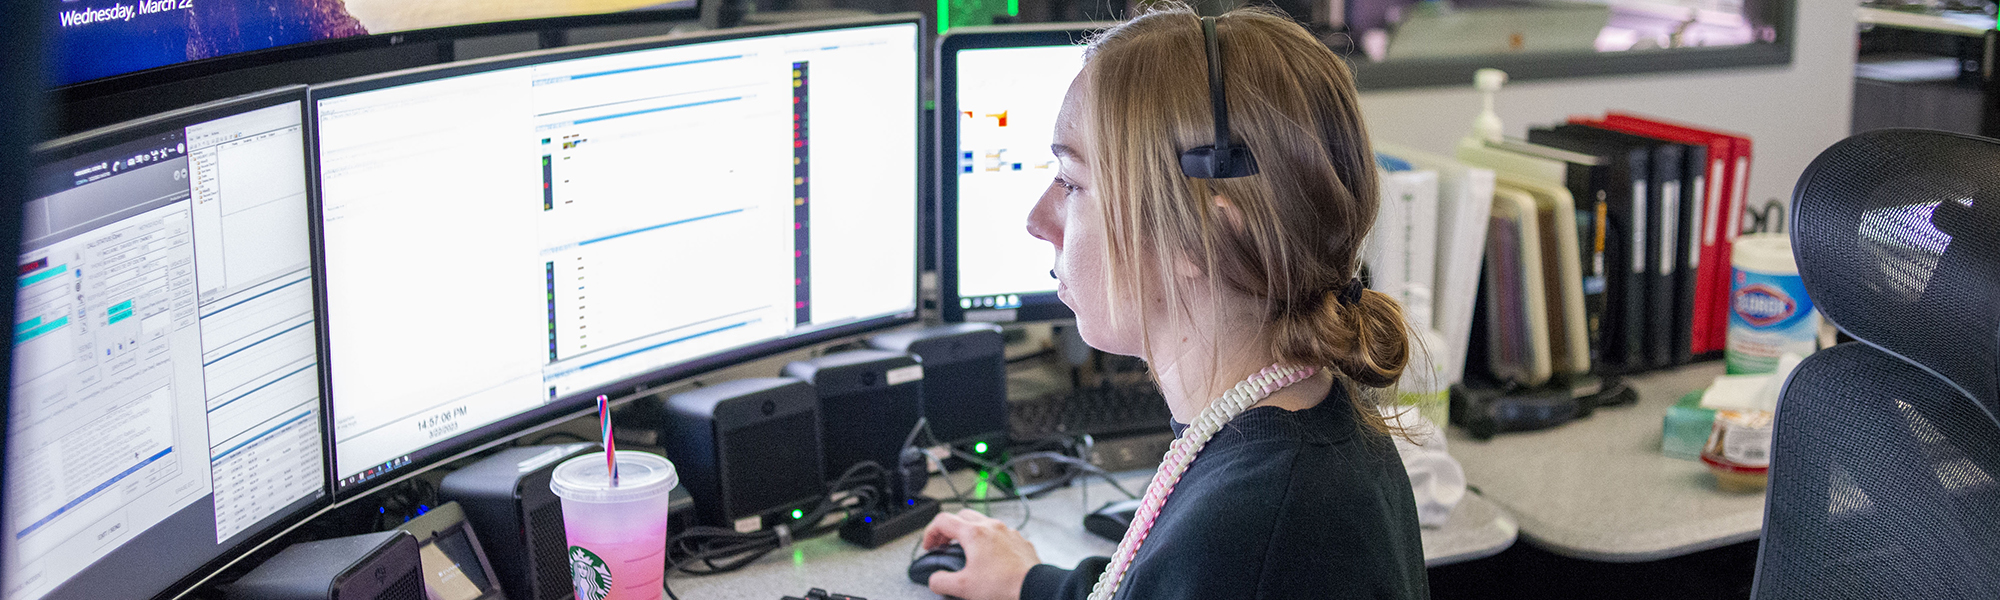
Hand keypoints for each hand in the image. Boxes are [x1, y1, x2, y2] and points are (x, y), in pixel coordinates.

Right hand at [920, 509, 1039, 599]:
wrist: (1035, 588)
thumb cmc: (1005, 585)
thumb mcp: (963, 588)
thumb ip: (941, 581)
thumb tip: (935, 580)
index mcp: (974, 534)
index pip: (943, 521)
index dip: (930, 532)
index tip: (929, 546)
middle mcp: (992, 527)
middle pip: (963, 516)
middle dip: (950, 529)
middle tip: (945, 544)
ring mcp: (1008, 532)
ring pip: (984, 522)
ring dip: (971, 533)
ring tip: (966, 550)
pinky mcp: (1020, 541)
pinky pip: (1001, 534)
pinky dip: (990, 541)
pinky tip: (990, 558)